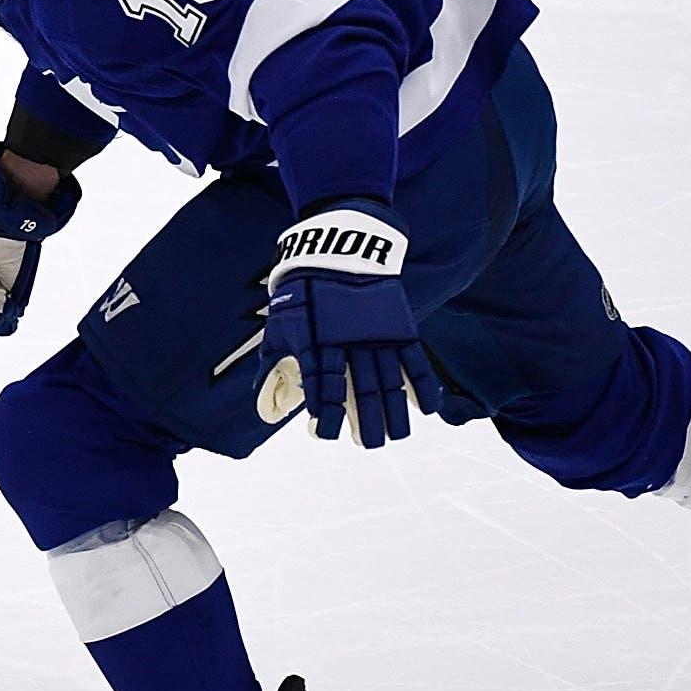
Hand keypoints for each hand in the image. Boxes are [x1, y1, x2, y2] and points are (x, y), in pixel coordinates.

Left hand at [252, 200, 441, 447]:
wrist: (338, 247)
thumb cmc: (303, 289)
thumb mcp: (282, 323)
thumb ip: (273, 362)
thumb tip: (262, 403)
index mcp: (319, 342)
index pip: (323, 386)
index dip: (324, 412)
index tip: (324, 433)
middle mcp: (350, 342)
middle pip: (360, 389)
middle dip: (364, 420)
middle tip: (366, 444)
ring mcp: (377, 334)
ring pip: (389, 380)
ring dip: (394, 411)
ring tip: (397, 436)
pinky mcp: (398, 325)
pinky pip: (414, 359)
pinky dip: (424, 384)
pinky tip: (428, 409)